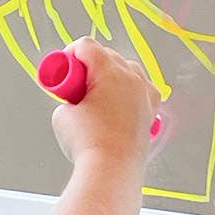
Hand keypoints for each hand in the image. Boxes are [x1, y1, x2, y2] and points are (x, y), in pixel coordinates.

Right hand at [48, 35, 156, 168]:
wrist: (111, 169)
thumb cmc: (87, 142)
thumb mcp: (63, 116)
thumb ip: (68, 101)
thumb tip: (76, 104)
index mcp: (108, 71)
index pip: (87, 45)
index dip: (70, 52)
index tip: (64, 67)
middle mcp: (131, 77)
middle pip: (108, 55)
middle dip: (90, 64)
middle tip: (76, 83)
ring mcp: (144, 93)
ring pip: (129, 70)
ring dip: (112, 74)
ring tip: (98, 92)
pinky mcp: (151, 111)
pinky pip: (143, 90)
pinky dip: (131, 91)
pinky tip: (121, 101)